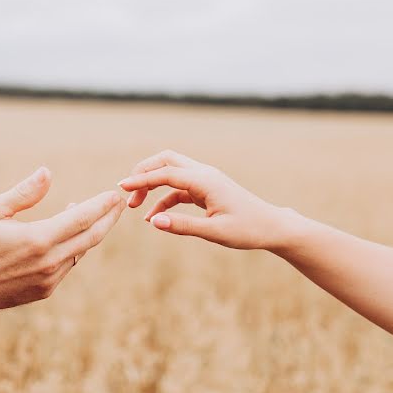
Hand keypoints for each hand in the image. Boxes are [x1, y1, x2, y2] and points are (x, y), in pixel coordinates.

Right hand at [0, 167, 123, 312]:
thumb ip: (24, 193)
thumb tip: (47, 173)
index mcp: (38, 239)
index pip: (82, 218)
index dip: (101, 205)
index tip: (114, 194)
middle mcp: (49, 262)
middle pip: (91, 237)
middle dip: (108, 219)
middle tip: (120, 204)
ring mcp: (48, 279)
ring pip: (80, 252)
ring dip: (90, 233)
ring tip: (91, 215)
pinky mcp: (45, 290)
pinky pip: (68, 266)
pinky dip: (74, 248)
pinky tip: (68, 236)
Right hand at [118, 150, 293, 249]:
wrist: (272, 227)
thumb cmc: (248, 229)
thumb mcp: (215, 232)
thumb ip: (183, 226)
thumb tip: (153, 221)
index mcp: (205, 180)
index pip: (165, 173)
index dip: (141, 180)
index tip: (120, 188)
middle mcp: (204, 174)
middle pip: (165, 160)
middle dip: (143, 173)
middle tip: (127, 193)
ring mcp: (205, 180)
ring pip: (170, 171)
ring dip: (152, 185)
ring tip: (136, 208)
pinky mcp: (206, 190)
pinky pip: (178, 188)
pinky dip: (163, 198)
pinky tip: (154, 217)